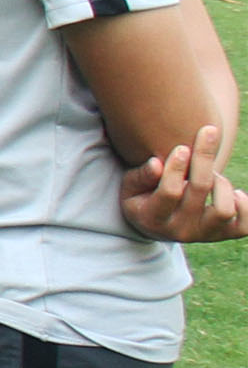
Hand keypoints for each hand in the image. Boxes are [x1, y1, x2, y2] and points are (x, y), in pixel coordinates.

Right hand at [120, 124, 247, 242]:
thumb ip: (141, 176)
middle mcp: (180, 231)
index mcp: (154, 219)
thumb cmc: (143, 197)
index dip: (177, 167)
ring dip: (222, 184)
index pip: (170, 192)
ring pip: (225, 209)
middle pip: (200, 190)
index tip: (182, 147)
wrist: (159, 224)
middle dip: (204, 158)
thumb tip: (156, 163)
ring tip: (213, 176)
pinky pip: (245, 225)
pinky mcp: (224, 235)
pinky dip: (244, 205)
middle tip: (207, 132)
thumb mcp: (131, 187)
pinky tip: (233, 194)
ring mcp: (204, 235)